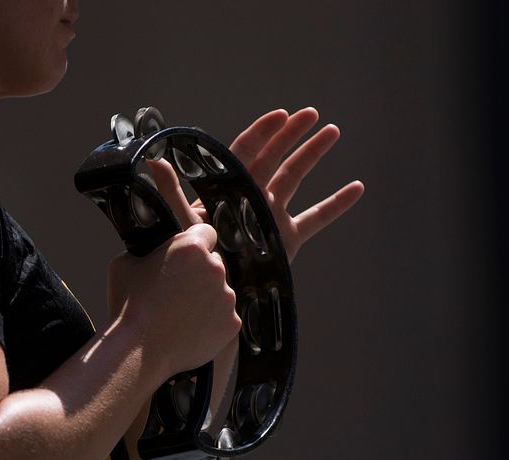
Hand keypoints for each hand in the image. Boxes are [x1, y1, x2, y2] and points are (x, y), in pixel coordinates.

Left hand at [147, 107, 364, 262]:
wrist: (211, 297)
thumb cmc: (192, 262)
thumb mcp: (180, 224)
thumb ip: (170, 193)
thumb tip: (151, 161)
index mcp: (226, 192)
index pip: (244, 154)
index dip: (261, 133)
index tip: (281, 115)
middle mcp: (250, 199)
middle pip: (273, 158)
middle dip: (291, 135)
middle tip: (311, 113)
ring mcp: (270, 218)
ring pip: (295, 178)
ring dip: (313, 154)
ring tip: (333, 132)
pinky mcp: (288, 240)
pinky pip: (316, 217)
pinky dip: (336, 204)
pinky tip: (357, 188)